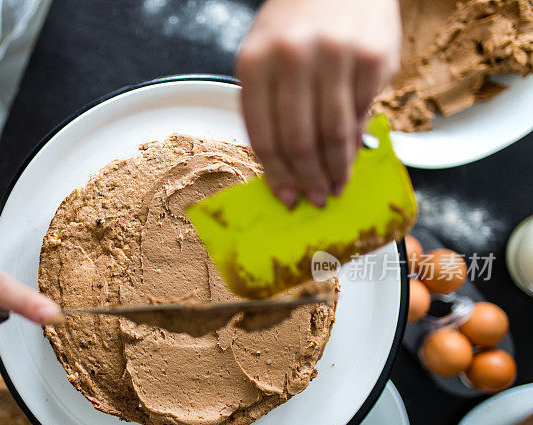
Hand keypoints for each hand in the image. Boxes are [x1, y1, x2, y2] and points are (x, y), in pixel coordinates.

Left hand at [236, 0, 400, 206]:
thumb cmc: (295, 22)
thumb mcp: (266, 55)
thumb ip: (270, 106)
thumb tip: (287, 166)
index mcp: (255, 62)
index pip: (264, 135)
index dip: (276, 174)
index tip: (285, 196)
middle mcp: (292, 58)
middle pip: (300, 141)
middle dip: (308, 179)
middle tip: (315, 199)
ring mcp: (336, 56)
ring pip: (335, 133)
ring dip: (336, 169)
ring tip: (336, 187)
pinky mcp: (373, 57)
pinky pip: (362, 112)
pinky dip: (357, 138)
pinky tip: (353, 153)